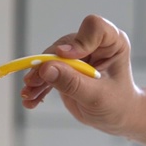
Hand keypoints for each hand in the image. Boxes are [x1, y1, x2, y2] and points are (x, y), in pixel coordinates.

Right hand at [21, 15, 137, 136]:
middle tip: (33, 82)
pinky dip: (38, 85)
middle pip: (64, 45)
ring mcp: (77, 55)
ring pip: (50, 58)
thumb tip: (45, 68)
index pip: (94, 28)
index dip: (79, 41)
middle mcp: (93, 44)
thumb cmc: (117, 104)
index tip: (66, 56)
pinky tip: (31, 100)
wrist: (116, 117)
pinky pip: (47, 71)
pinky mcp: (65, 67)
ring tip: (28, 95)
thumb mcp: (96, 96)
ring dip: (37, 77)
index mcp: (112, 43)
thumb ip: (72, 82)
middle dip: (47, 64)